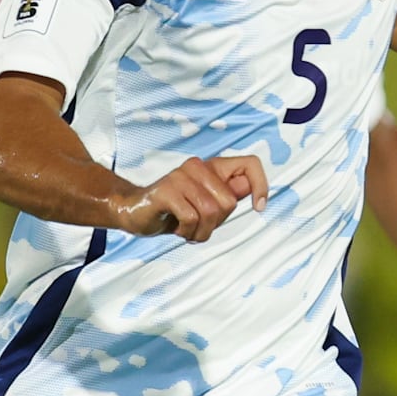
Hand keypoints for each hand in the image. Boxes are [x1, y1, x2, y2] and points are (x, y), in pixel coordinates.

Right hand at [122, 155, 269, 242]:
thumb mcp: (207, 204)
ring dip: (200, 231)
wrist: (136, 213)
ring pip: (210, 212)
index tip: (259, 207)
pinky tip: (176, 227)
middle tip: (199, 225)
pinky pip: (191, 217)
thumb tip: (251, 188)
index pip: (250, 164)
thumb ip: (227, 195)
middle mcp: (198, 166)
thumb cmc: (174, 210)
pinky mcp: (167, 190)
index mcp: (212, 167)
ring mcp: (181, 176)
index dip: (261, 186)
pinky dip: (186, 231)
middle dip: (216, 223)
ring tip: (187, 229)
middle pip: (229, 202)